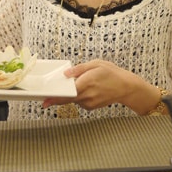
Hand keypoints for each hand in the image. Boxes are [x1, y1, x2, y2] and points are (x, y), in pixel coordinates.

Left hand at [42, 59, 156, 112]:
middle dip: (56, 99)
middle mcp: (88, 95)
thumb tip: (65, 74)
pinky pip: (79, 102)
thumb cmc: (112, 73)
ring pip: (73, 100)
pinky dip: (78, 96)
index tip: (45, 100)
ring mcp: (90, 103)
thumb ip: (79, 69)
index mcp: (88, 82)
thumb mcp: (96, 64)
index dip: (55, 97)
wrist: (126, 87)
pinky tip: (86, 90)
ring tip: (80, 85)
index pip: (68, 92)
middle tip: (46, 100)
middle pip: (67, 99)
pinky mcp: (91, 107)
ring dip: (70, 95)